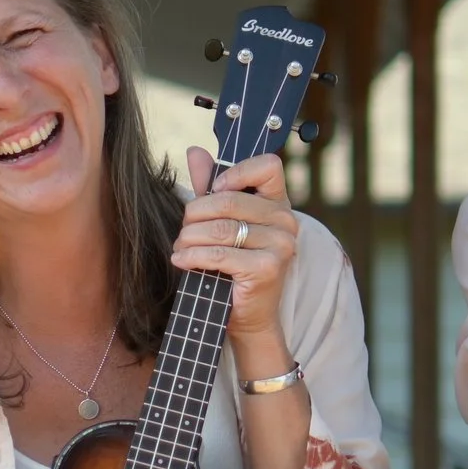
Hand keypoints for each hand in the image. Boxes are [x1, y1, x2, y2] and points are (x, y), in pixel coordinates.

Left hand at [175, 148, 298, 351]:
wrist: (248, 316)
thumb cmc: (234, 267)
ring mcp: (280, 245)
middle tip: (184, 231)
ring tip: (180, 248)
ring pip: (220, 228)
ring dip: (190, 238)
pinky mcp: (267, 268)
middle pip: (229, 199)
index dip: (236, 172)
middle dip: (195, 215)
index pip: (269, 165)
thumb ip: (211, 188)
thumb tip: (195, 151)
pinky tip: (181, 261)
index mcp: (279, 204)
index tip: (214, 189)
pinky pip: (218, 254)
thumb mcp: (224, 222)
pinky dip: (192, 257)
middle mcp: (286, 221)